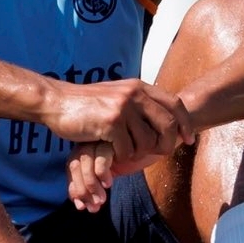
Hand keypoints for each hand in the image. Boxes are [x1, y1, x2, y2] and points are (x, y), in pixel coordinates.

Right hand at [43, 79, 193, 206]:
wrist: (56, 102)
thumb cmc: (85, 104)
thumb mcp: (116, 95)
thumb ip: (137, 102)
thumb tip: (164, 118)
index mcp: (138, 86)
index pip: (174, 104)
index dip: (185, 124)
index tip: (188, 139)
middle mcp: (134, 94)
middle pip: (168, 125)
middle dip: (166, 145)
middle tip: (158, 156)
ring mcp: (123, 107)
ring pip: (147, 142)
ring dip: (137, 153)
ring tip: (122, 150)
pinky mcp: (111, 122)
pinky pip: (128, 150)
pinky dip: (120, 156)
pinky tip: (109, 150)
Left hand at [66, 141, 161, 211]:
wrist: (155, 147)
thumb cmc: (131, 161)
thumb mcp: (109, 176)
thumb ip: (93, 187)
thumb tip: (80, 205)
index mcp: (87, 148)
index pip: (72, 168)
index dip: (75, 188)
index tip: (82, 207)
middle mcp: (91, 141)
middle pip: (74, 163)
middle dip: (82, 189)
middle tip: (94, 207)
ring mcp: (102, 138)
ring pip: (85, 160)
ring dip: (91, 184)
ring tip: (102, 200)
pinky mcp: (115, 137)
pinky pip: (101, 155)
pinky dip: (101, 171)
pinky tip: (109, 183)